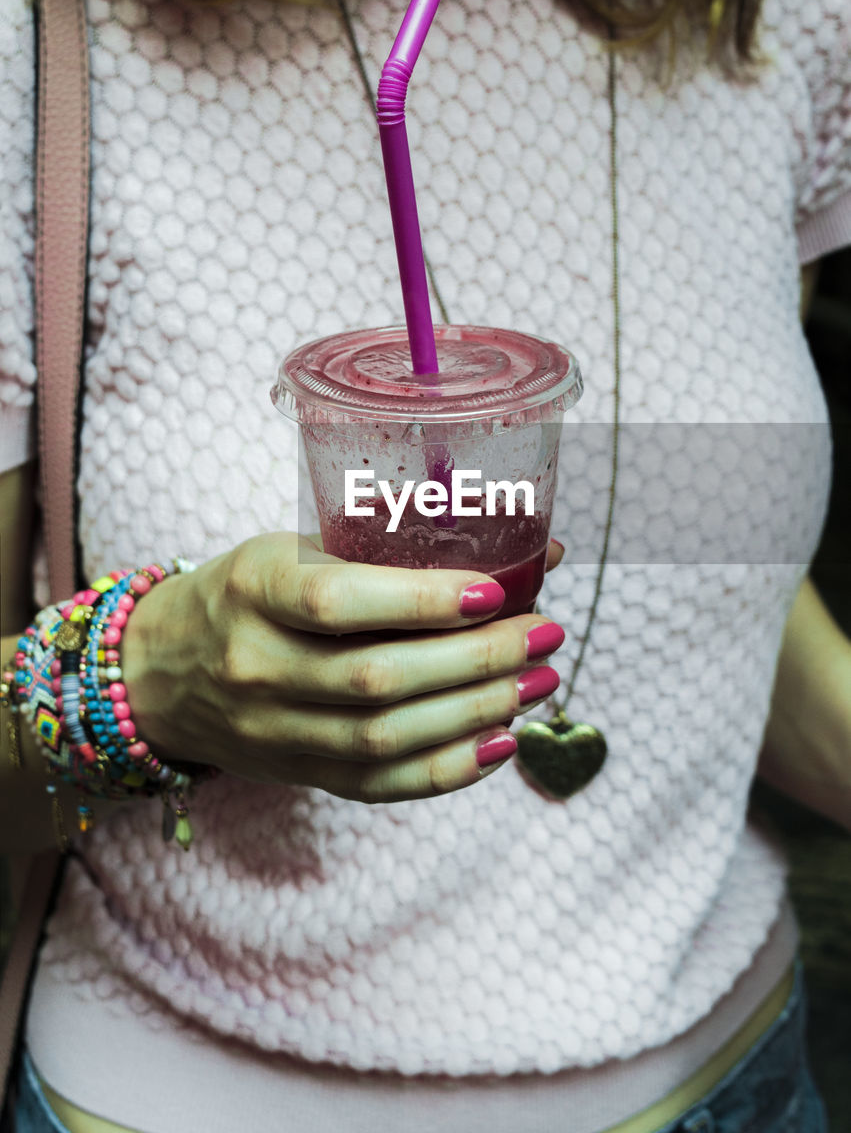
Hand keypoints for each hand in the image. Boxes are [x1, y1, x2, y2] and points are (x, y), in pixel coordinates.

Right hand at [121, 532, 564, 802]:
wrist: (163, 670)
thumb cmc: (247, 593)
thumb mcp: (292, 548)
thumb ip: (392, 552)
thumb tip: (527, 550)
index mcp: (254, 589)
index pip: (338, 604)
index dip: (422, 602)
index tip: (495, 592)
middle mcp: (257, 666)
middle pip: (376, 679)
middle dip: (476, 659)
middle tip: (543, 633)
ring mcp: (273, 730)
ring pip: (385, 738)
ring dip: (477, 712)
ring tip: (539, 680)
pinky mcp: (296, 773)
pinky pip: (379, 786)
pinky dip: (449, 769)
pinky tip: (503, 739)